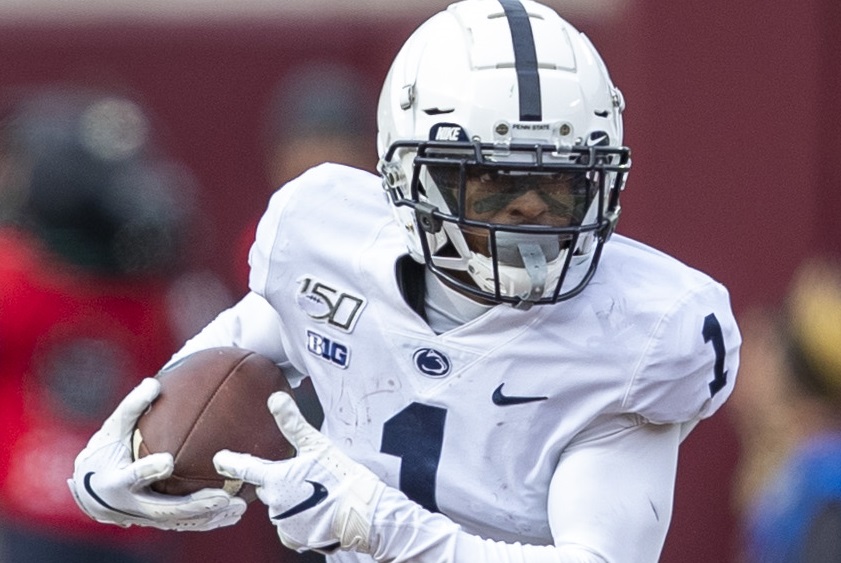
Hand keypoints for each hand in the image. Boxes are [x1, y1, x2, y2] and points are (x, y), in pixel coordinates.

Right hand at [68, 377, 246, 530]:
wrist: (89, 492)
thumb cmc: (104, 454)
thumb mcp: (111, 430)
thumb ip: (132, 407)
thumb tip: (153, 383)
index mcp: (116, 481)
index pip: (133, 476)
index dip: (148, 470)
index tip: (168, 461)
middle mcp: (132, 504)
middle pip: (166, 508)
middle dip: (194, 504)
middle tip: (221, 496)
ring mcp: (146, 517)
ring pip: (181, 520)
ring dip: (210, 516)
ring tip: (238, 507)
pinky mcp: (158, 522)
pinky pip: (186, 524)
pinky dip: (209, 521)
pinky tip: (234, 515)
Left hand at [214, 392, 386, 553]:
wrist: (362, 513)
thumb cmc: (341, 478)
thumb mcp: (317, 445)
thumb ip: (292, 422)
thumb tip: (275, 399)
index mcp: (275, 478)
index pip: (245, 468)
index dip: (230, 462)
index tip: (220, 459)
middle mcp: (274, 503)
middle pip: (268, 488)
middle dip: (280, 482)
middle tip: (304, 477)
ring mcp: (283, 522)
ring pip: (280, 507)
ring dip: (291, 500)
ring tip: (316, 495)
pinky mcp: (295, 538)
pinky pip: (289, 527)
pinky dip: (298, 520)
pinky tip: (316, 512)